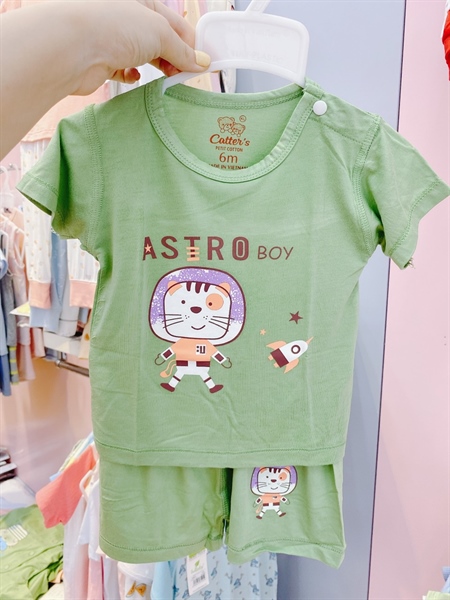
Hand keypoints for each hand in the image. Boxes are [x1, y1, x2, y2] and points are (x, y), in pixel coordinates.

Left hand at [76, 0, 210, 94]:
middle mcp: (128, 17)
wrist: (72, 47)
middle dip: (175, 59)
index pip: (177, 25)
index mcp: (144, 2)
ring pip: (144, 56)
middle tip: (186, 75)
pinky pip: (124, 70)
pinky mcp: (103, 61)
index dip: (192, 45)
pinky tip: (134, 76)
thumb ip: (182, 50)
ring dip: (157, 68)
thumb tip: (201, 62)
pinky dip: (132, 75)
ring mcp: (114, 39)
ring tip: (166, 78)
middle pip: (161, 41)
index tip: (204, 64)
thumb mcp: (160, 33)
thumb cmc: (112, 26)